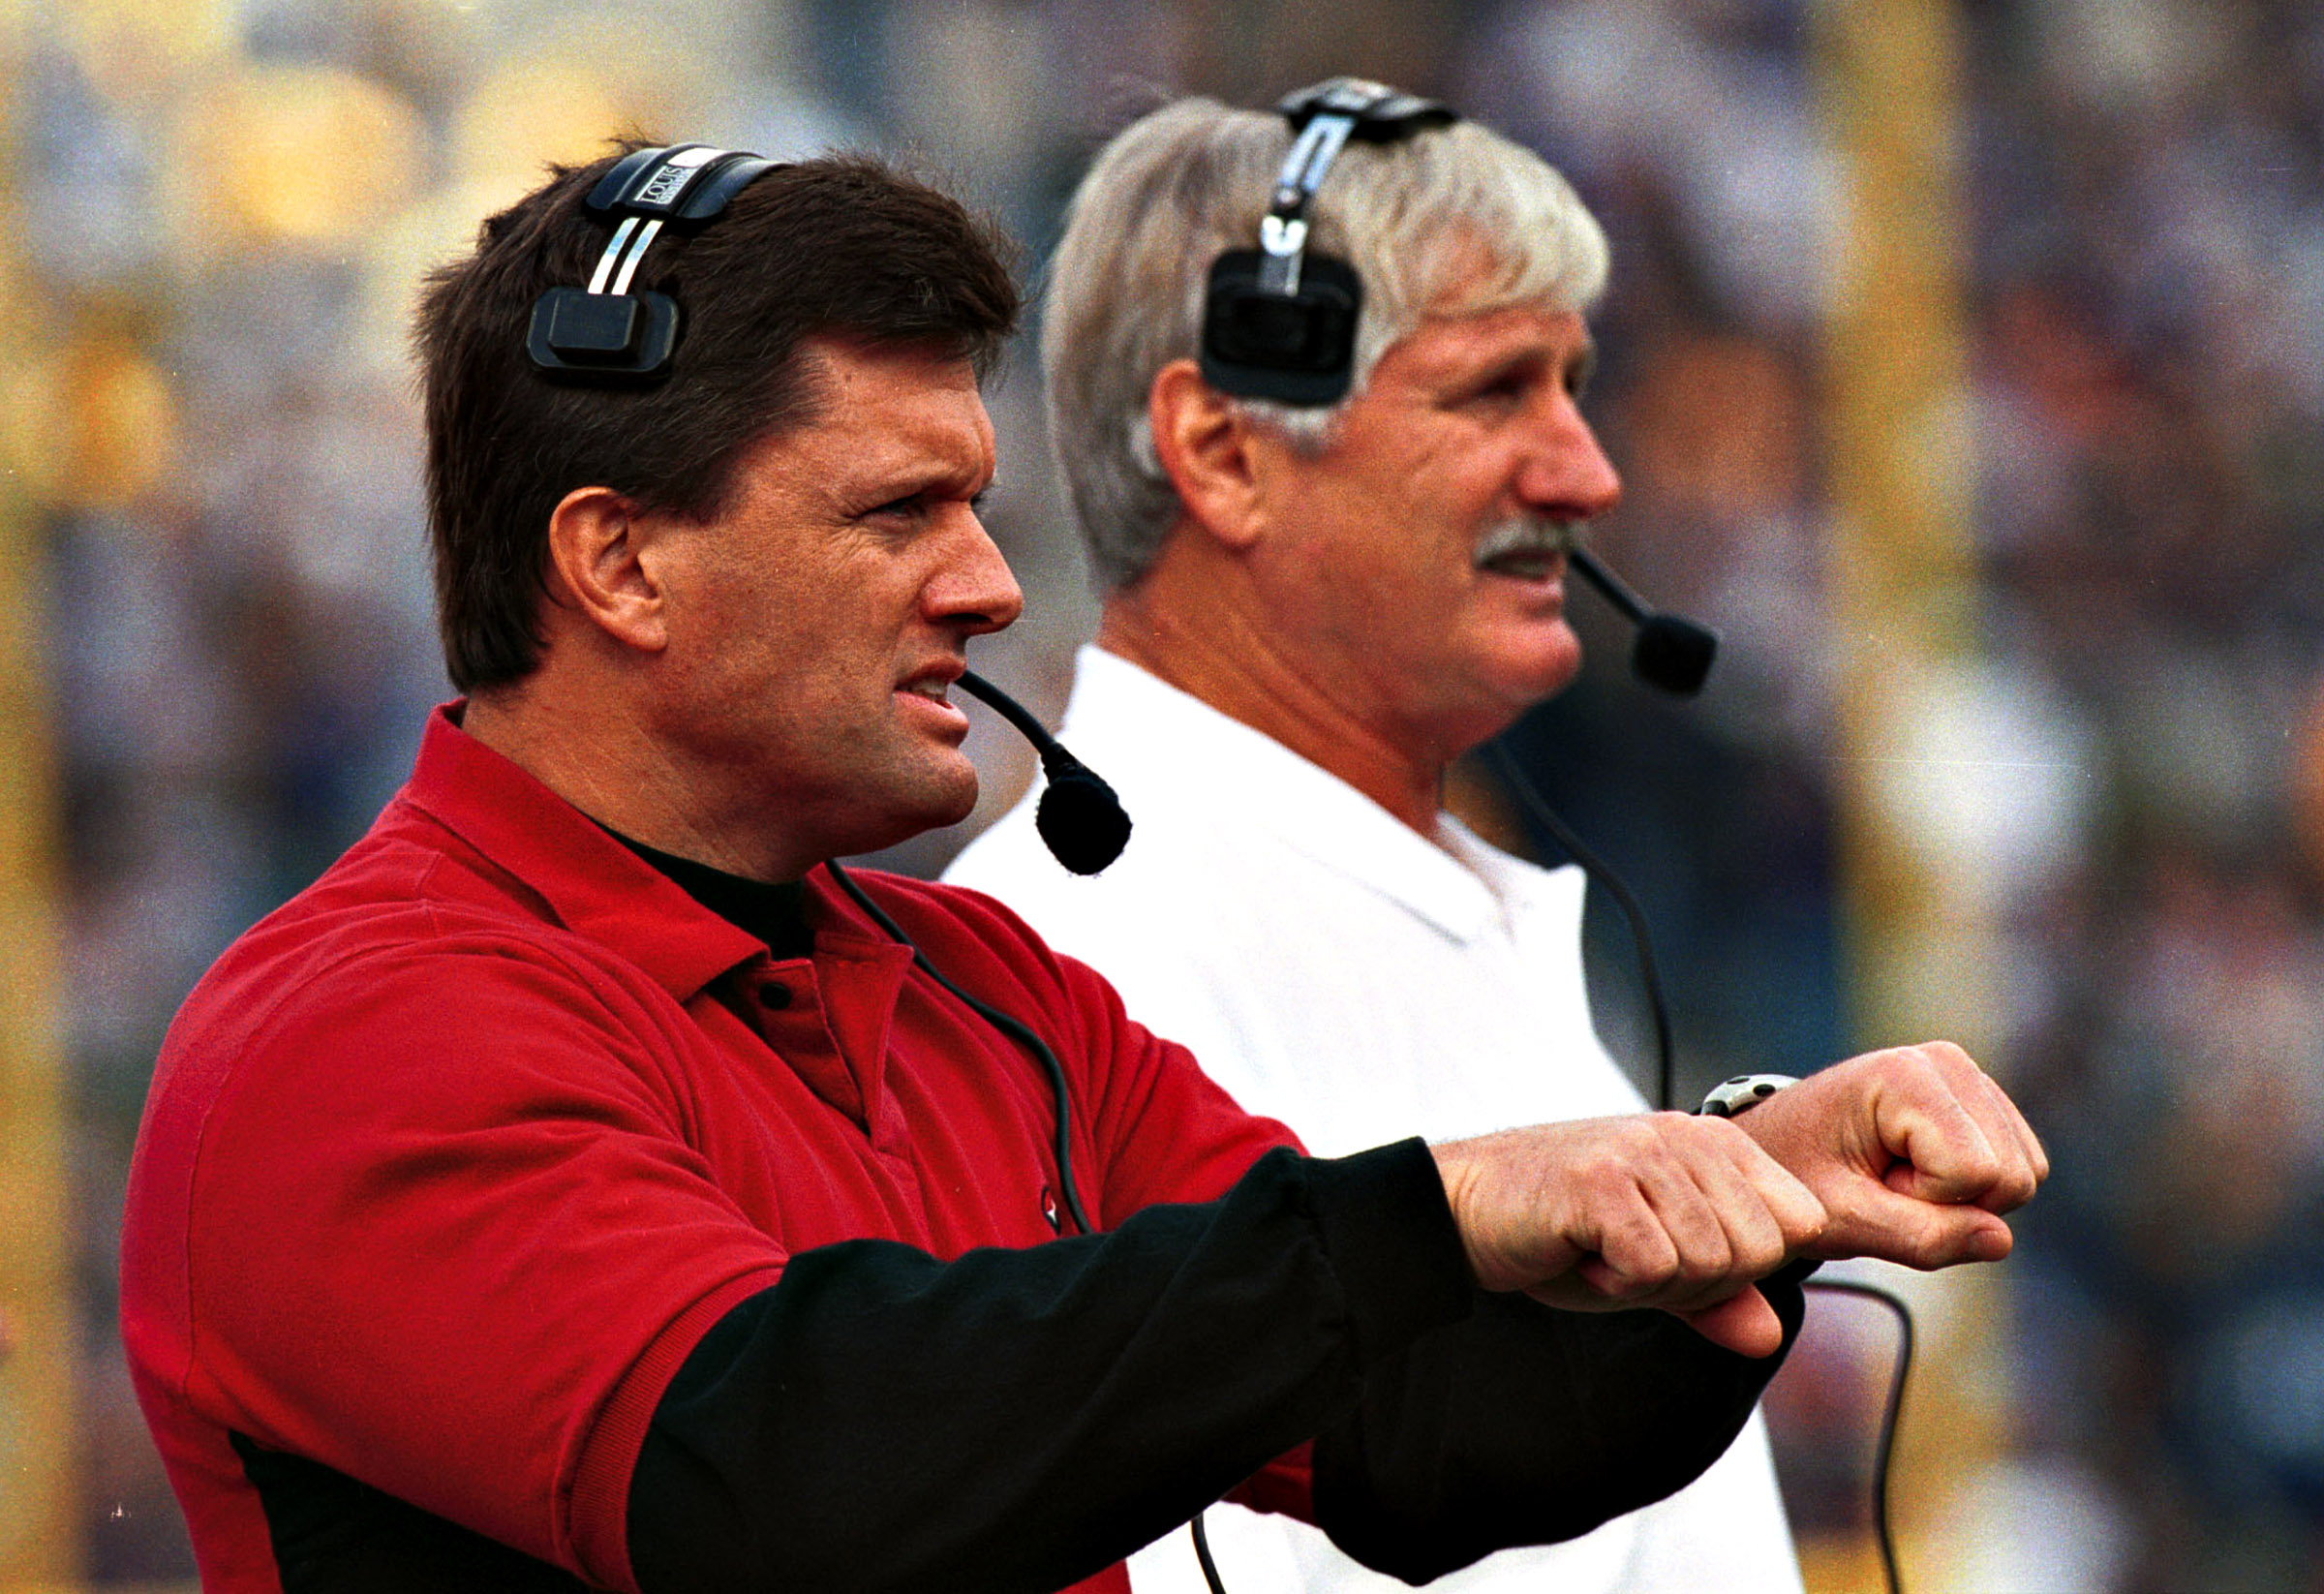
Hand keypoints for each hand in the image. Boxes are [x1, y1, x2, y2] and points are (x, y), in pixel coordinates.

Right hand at [1431, 1114, 1827, 1358]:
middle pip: (1758, 1252)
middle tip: (1633, 1257)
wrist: (1466, 1207)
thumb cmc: (1564, 1231)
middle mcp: (1687, 1137)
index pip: (1800, 1224)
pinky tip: (1579, 1252)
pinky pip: (1652, 1267)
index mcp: (1716, 1144)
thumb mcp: (1654, 1268)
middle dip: (1700, 1281)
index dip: (1748, 1267)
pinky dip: (1613, 1281)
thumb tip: (1769, 1336)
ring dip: (1648, 1282)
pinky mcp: (1601, 1182)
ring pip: (1708, 1262)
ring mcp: (1643, 1154)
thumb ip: (1716, 1296)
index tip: (1680, 1257)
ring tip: (1600, 1249)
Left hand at [1733, 1041, 2048, 1267]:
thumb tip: (2001, 1240)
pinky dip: (1974, 1186)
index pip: (1974, 1173)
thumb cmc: (1801, 1177)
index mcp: (1905, 1074)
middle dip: (1949, 1201)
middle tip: (1880, 1179)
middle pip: (2013, 1175)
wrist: (1781, 1146)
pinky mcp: (1983, 1100)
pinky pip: (2023, 1168)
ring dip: (1961, 1196)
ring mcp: (1970, 1077)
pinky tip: (1918, 1167)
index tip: (1867, 1179)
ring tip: (1894, 1173)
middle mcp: (1948, 1062)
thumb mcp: (1843, 1219)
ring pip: (2025, 1173)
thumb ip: (1920, 1236)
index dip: (1922, 1199)